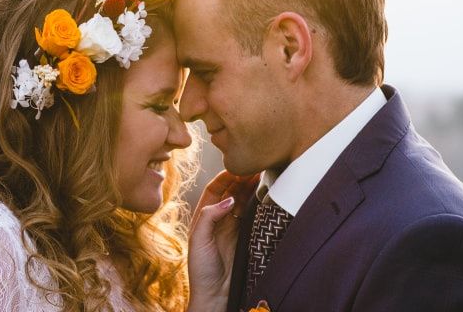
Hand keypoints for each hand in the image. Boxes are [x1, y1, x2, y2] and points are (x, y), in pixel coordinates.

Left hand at [187, 171, 257, 311]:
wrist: (216, 296)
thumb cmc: (202, 271)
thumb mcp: (198, 240)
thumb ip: (209, 216)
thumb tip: (229, 199)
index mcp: (203, 216)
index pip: (215, 189)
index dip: (226, 177)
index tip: (238, 168)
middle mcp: (218, 218)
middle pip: (231, 191)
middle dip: (241, 178)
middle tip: (255, 166)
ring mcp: (232, 226)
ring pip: (242, 199)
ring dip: (250, 186)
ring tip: (261, 174)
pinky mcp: (244, 235)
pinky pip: (251, 213)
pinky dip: (257, 201)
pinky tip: (263, 191)